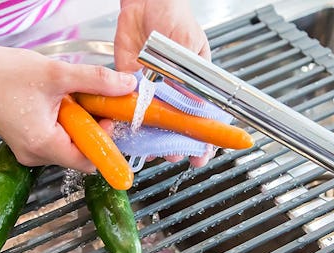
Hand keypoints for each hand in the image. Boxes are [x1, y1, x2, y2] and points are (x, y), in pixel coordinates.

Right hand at [0, 31, 136, 172]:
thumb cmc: (5, 73)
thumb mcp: (58, 73)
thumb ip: (96, 80)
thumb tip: (127, 85)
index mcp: (42, 145)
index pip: (88, 161)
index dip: (104, 141)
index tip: (108, 117)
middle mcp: (34, 155)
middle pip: (79, 154)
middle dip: (90, 129)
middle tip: (89, 101)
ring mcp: (28, 151)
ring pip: (68, 146)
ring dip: (76, 124)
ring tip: (66, 98)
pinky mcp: (25, 143)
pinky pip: (55, 140)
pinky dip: (63, 124)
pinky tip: (56, 103)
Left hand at [114, 0, 213, 167]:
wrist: (144, 2)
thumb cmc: (173, 16)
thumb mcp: (189, 46)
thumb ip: (189, 74)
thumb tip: (194, 103)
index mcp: (194, 83)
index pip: (202, 117)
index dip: (203, 138)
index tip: (202, 154)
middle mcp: (172, 91)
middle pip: (176, 125)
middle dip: (176, 145)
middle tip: (174, 157)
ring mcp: (151, 90)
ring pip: (153, 122)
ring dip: (152, 140)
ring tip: (152, 153)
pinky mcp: (130, 85)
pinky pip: (130, 109)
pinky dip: (130, 124)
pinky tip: (131, 137)